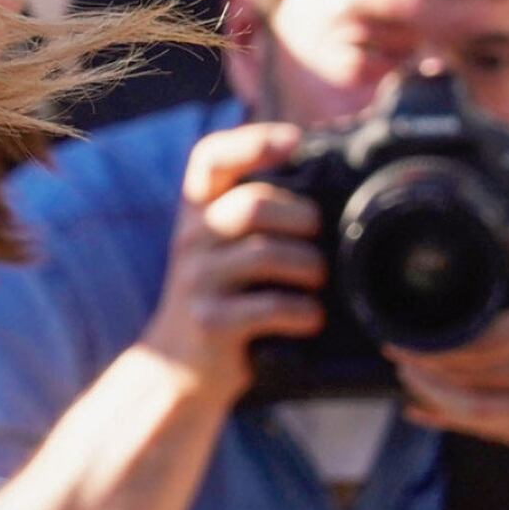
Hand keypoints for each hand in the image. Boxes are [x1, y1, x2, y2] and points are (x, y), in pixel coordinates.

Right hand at [136, 123, 320, 403]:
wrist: (180, 368)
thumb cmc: (223, 298)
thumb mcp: (224, 247)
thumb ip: (258, 215)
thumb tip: (328, 182)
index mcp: (198, 212)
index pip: (210, 158)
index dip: (252, 141)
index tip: (294, 142)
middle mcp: (191, 239)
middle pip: (253, 205)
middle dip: (301, 219)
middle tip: (316, 239)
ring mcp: (198, 280)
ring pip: (266, 254)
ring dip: (309, 267)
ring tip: (316, 281)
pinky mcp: (210, 321)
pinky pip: (270, 307)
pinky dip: (302, 312)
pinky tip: (309, 319)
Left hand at [387, 213, 508, 456]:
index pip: (484, 341)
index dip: (437, 342)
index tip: (403, 332)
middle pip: (473, 379)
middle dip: (425, 368)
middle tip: (397, 351)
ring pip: (478, 413)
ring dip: (434, 397)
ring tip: (409, 376)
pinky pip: (494, 434)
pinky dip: (454, 422)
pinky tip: (426, 408)